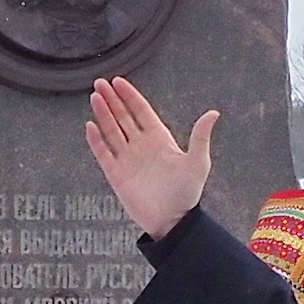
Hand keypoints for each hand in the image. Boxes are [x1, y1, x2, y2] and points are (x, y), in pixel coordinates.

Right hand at [81, 78, 218, 239]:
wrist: (172, 221)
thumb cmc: (187, 193)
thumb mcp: (198, 162)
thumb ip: (200, 137)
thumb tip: (213, 113)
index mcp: (160, 139)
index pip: (141, 111)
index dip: (130, 96)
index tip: (118, 81)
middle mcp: (141, 146)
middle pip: (123, 117)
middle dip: (112, 100)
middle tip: (100, 83)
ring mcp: (128, 159)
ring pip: (112, 131)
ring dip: (103, 114)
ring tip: (94, 97)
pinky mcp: (117, 175)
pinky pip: (104, 154)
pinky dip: (96, 141)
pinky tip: (90, 126)